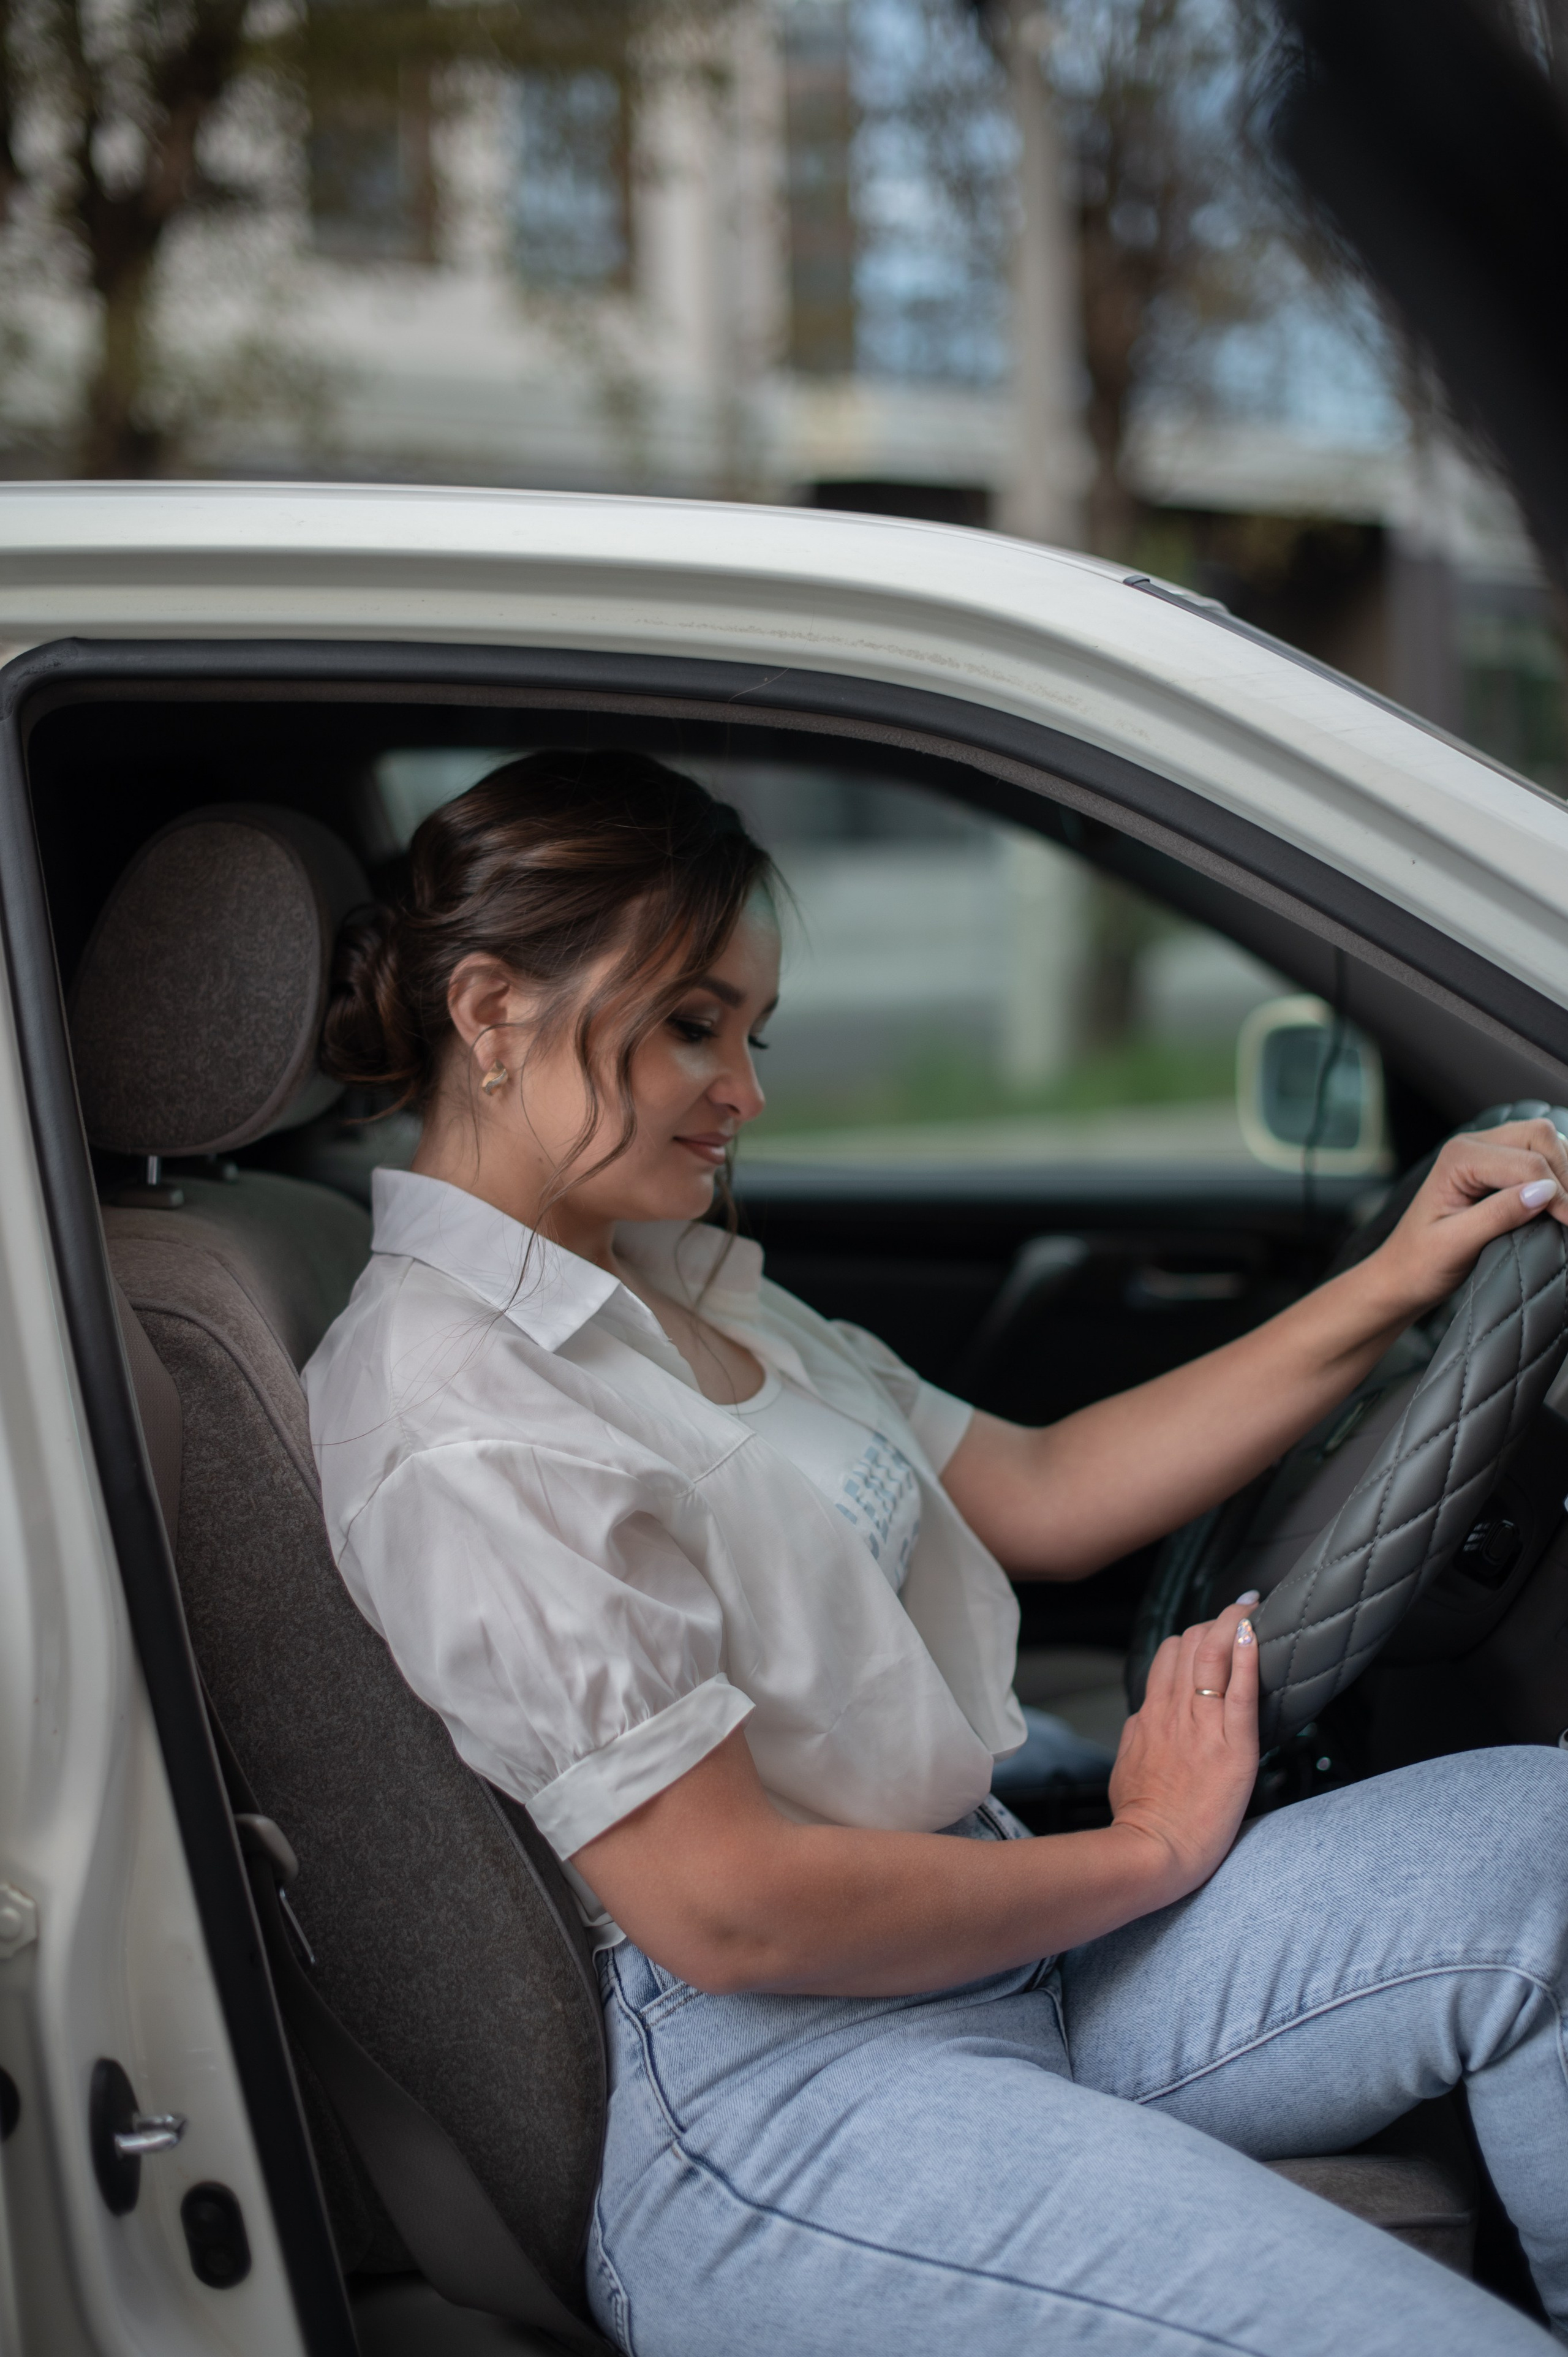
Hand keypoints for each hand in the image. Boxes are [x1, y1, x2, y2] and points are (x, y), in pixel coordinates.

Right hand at [1108, 1597, 1259, 1903]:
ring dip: (1233, 1623)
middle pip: (1190, 1644)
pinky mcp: (1232, 1748)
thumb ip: (1137, 1736)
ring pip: (1212, 1653)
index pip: (1168, 1656)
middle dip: (1216, 1622)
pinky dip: (1248, 1658)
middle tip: (1240, 1614)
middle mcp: (1172, 1712)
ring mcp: (1201, 1727)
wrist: (1151, 1852)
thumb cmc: (1140, 1819)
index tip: (1212, 1632)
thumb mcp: (1126, 1767)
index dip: (1193, 1637)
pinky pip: (1241, 1691)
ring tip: (1251, 1608)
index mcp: (1149, 1717)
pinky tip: (1255, 1635)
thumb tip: (1143, 1719)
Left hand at [1371, 1118, 1567, 1320]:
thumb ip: (1499, 1215)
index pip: (1527, 1163)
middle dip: (1566, 1174)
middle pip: (1540, 1137)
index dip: (1560, 1193)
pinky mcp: (1497, 1165)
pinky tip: (1562, 1202)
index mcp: (1457, 1158)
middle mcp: (1471, 1145)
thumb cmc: (1420, 1263)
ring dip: (1565, 1171)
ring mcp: (1485, 1151)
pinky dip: (1558, 1173)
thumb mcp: (1456, 1244)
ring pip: (1545, 1141)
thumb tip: (1546, 1191)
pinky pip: (1539, 1154)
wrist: (1400, 1275)